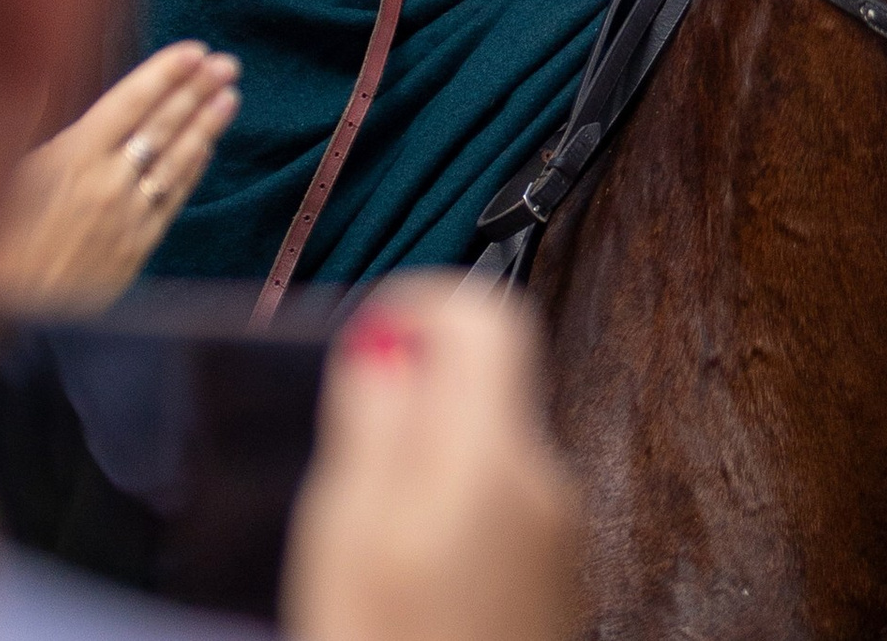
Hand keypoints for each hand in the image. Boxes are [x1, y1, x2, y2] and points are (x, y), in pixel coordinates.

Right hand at [0, 40, 238, 314]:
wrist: (3, 317)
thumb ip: (26, 121)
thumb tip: (40, 74)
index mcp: (71, 157)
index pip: (131, 102)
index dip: (165, 74)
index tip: (194, 51)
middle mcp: (108, 182)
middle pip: (163, 126)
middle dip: (197, 91)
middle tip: (228, 64)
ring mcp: (128, 215)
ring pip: (177, 161)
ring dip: (206, 126)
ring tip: (230, 97)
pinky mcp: (136, 247)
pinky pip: (173, 200)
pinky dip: (192, 170)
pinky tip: (207, 150)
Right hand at [285, 278, 578, 640]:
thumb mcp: (347, 538)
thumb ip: (371, 426)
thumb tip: (384, 336)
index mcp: (493, 456)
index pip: (486, 315)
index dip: (418, 303)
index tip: (358, 334)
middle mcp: (543, 482)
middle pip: (485, 383)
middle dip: (409, 393)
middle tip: (330, 446)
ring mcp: (555, 535)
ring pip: (485, 449)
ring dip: (421, 461)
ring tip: (352, 529)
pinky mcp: (549, 582)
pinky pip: (495, 510)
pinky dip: (443, 516)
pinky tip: (396, 575)